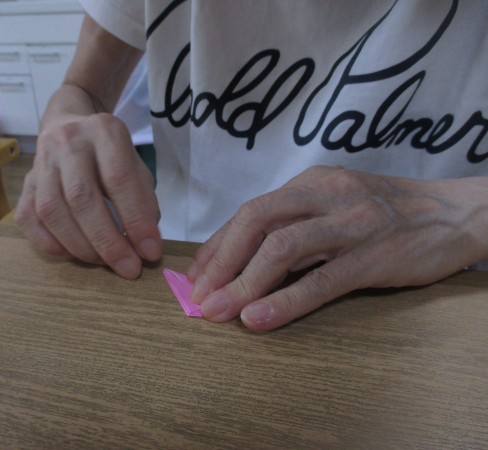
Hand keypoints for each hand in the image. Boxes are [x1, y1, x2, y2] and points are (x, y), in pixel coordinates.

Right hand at [15, 113, 161, 278]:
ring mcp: (40, 162)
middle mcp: (68, 142)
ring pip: (51, 211)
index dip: (136, 220)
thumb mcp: (136, 167)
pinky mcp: (24, 182)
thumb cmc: (110, 155)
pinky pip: (29, 219)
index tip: (150, 252)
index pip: (119, 179)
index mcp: (104, 132)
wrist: (69, 125)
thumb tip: (146, 246)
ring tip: (102, 262)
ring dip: (80, 246)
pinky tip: (72, 254)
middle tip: (127, 268)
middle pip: (81, 197)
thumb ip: (144, 202)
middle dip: (107, 241)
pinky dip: (51, 244)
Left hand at [188, 166, 487, 329]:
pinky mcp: (374, 256)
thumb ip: (294, 225)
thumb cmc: (386, 213)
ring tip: (218, 312)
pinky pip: (322, 279)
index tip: (196, 275)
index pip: (251, 212)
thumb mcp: (335, 205)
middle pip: (257, 221)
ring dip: (243, 282)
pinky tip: (258, 318)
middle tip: (198, 296)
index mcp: (311, 183)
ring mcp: (351, 223)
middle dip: (221, 261)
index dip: (218, 245)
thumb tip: (246, 258)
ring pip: (283, 248)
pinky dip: (285, 300)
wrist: (455, 213)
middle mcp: (326, 195)